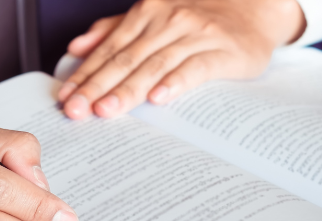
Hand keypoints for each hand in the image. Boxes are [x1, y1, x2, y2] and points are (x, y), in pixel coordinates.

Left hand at [57, 0, 306, 118]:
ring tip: (107, 110)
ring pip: (155, 64)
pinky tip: (159, 98)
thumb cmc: (200, 18)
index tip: (66, 96)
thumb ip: (113, 30)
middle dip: (98, 86)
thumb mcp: (155, 15)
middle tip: (77, 110)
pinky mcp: (224, 51)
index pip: (109, 47)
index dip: (86, 73)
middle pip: (126, 57)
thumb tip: (76, 47)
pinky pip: (196, 68)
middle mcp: (169, 19)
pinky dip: (175, 82)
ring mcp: (196, 34)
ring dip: (128, 89)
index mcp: (147, 11)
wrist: (255, 9)